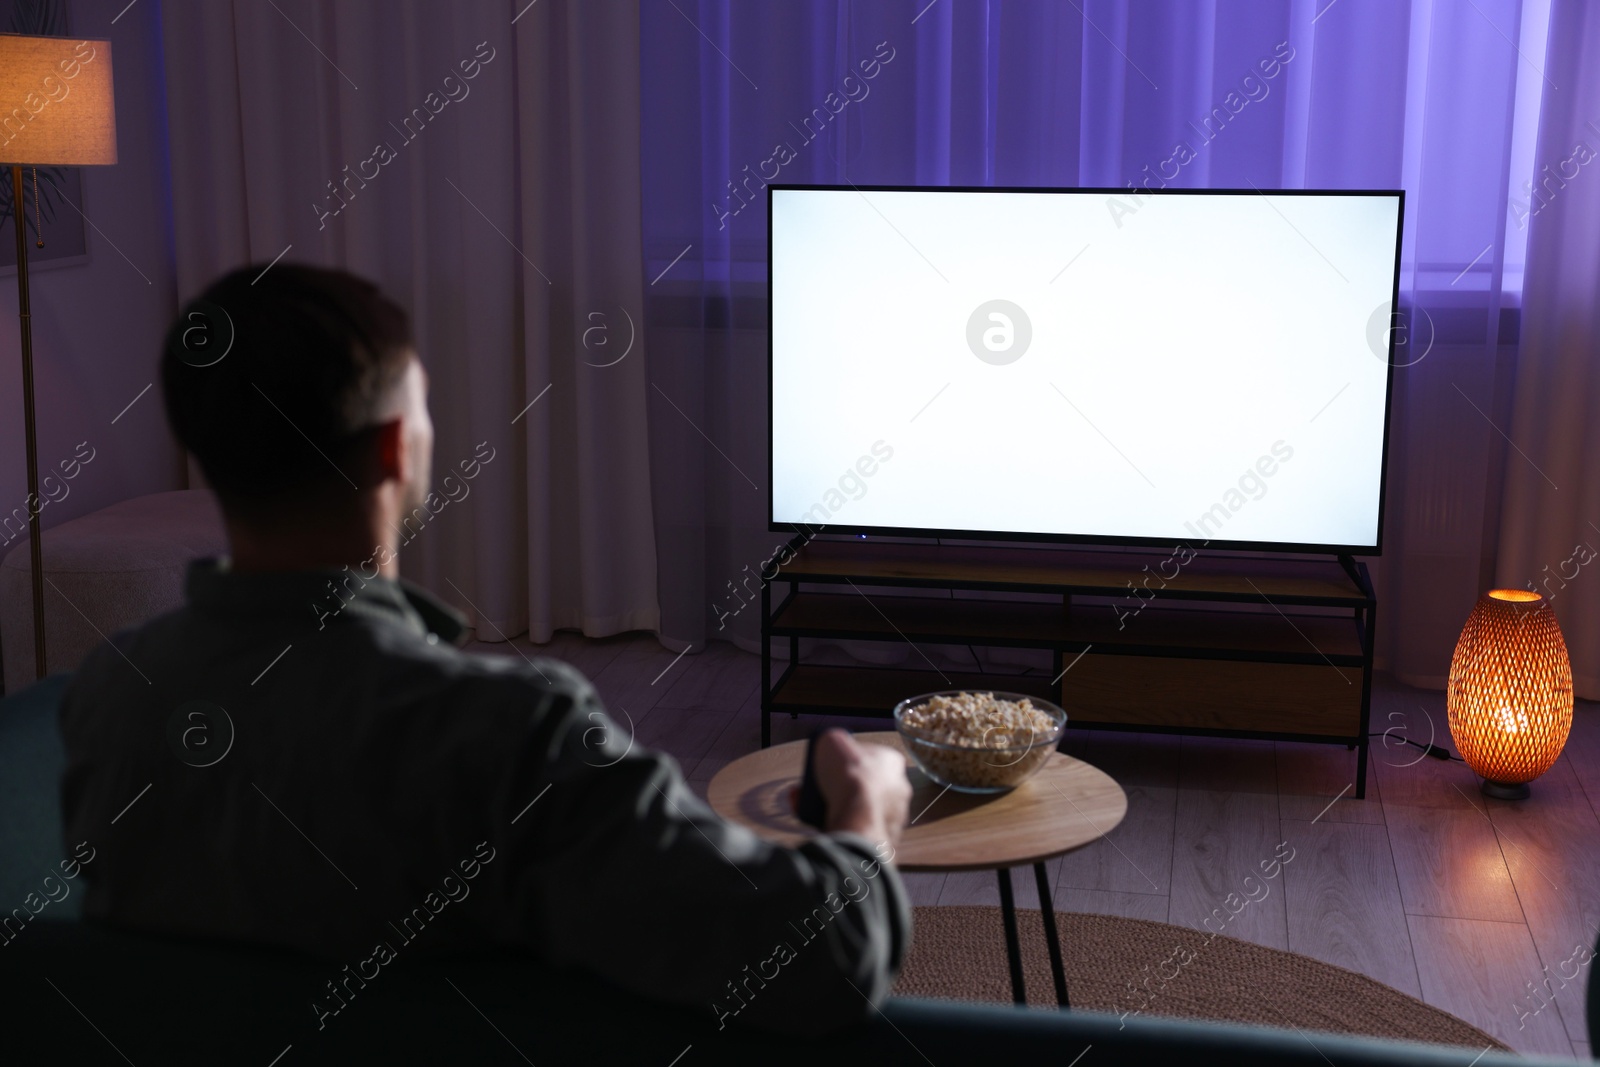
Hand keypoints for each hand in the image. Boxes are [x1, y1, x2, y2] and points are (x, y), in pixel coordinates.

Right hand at [808, 729, 910, 856]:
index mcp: (892, 761)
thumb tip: (830, 745)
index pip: (868, 756)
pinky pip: (857, 828)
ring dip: (835, 807)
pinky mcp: (884, 837)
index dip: (845, 759)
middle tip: (815, 787)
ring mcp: (894, 815)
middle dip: (838, 786)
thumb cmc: (850, 776)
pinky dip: (840, 825)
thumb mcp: (832, 741)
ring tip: (810, 806)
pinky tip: (820, 822)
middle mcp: (899, 788)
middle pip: (863, 784)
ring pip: (859, 808)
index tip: (828, 764)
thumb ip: (833, 740)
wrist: (858, 817)